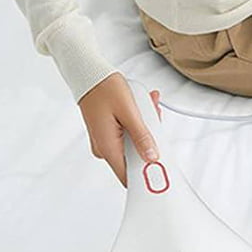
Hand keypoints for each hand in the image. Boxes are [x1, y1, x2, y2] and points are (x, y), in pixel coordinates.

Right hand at [77, 73, 162, 187]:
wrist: (89, 75)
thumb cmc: (104, 89)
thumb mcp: (129, 113)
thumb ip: (142, 137)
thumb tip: (152, 157)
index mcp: (108, 147)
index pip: (128, 176)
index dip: (147, 174)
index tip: (162, 168)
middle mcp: (105, 148)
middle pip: (136, 158)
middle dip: (151, 140)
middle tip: (154, 117)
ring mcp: (106, 141)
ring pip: (135, 144)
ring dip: (146, 128)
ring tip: (148, 106)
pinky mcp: (109, 134)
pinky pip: (129, 135)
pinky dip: (138, 123)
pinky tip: (142, 107)